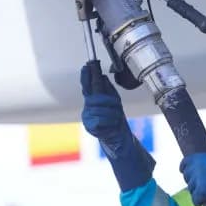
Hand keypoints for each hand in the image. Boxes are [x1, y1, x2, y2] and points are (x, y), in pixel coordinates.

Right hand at [80, 60, 155, 190]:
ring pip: (99, 108)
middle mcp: (88, 108)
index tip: (88, 66)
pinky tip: (111, 125)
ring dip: (111, 112)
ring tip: (115, 118)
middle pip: (95, 97)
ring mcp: (88, 118)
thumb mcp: (114, 101)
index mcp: (93, 100)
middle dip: (108, 101)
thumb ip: (106, 89)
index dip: (86, 76)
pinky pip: (100, 119)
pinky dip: (109, 121)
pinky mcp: (90, 127)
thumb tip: (101, 76)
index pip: (87, 85)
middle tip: (116, 106)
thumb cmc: (116, 120)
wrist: (119, 139)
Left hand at [180, 151, 205, 205]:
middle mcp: (194, 168)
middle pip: (187, 177)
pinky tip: (202, 202)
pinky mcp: (199, 193)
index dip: (186, 169)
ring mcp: (196, 181)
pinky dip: (198, 201)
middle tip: (201, 184)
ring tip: (205, 193)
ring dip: (196, 191)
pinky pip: (195, 199)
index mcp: (197, 158)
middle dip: (193, 181)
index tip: (188, 172)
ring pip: (191, 189)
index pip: (184, 164)